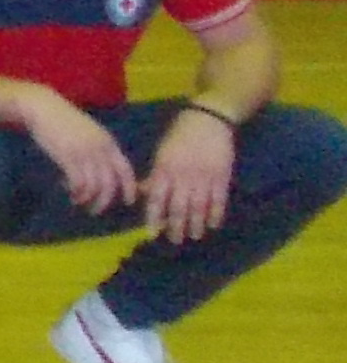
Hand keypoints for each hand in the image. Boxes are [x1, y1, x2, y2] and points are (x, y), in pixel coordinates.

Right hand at [21, 92, 139, 212]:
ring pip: (94, 186)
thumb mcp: (89, 132)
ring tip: (78, 201)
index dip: (129, 188)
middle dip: (104, 201)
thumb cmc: (64, 120)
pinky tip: (68, 190)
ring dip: (87, 198)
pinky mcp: (67, 157)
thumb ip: (99, 148)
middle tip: (95, 210)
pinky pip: (78, 182)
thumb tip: (104, 170)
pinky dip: (75, 191)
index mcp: (109, 143)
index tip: (128, 202)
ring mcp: (84, 153)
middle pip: (110, 183)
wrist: (43, 108)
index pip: (126, 170)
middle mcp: (100, 149)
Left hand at [139, 107, 236, 243]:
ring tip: (194, 236)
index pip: (156, 199)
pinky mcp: (222, 176)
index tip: (152, 234)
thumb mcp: (161, 154)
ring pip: (199, 207)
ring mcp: (203, 177)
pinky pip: (218, 199)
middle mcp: (182, 176)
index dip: (154, 218)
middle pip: (178, 207)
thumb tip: (141, 193)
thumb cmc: (178, 137)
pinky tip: (213, 225)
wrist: (206, 121)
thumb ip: (154, 176)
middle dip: (176, 226)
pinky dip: (216, 214)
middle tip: (175, 240)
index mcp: (164, 170)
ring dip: (196, 224)